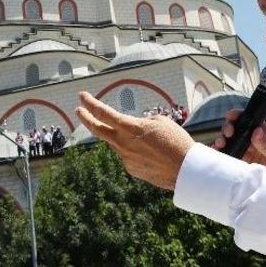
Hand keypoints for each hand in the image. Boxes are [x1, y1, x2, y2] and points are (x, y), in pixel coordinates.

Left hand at [75, 91, 194, 189]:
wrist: (186, 170)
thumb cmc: (176, 141)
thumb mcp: (160, 122)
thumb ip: (141, 123)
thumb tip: (134, 129)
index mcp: (129, 128)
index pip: (103, 113)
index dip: (91, 103)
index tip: (82, 96)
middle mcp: (123, 144)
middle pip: (98, 130)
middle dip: (86, 118)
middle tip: (79, 110)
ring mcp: (126, 159)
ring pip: (118, 144)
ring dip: (126, 138)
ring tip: (151, 140)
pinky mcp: (132, 170)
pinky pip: (129, 156)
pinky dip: (136, 151)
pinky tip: (154, 154)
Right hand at [213, 108, 265, 172]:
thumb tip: (256, 131)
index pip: (252, 121)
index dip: (240, 116)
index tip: (232, 115)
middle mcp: (255, 139)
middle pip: (238, 128)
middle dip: (229, 127)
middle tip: (228, 133)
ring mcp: (247, 149)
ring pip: (231, 140)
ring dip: (223, 139)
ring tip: (220, 143)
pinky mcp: (241, 160)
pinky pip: (229, 153)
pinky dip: (221, 151)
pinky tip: (216, 151)